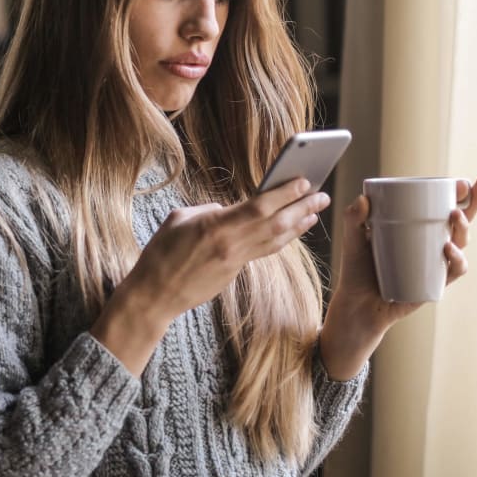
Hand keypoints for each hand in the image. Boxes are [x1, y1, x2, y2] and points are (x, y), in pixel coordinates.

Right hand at [91, 179, 330, 374]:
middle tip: (322, 195)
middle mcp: (232, 245)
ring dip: (298, 225)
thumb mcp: (178, 219)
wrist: (154, 296)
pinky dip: (280, 239)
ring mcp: (235, 262)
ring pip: (275, 241)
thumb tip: (227, 209)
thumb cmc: (160, 254)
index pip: (261, 206)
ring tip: (315, 212)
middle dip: (302, 208)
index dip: (285, 193)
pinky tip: (290, 231)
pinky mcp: (234, 273)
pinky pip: (263, 252)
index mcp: (216, 226)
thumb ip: (208, 210)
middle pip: (276, 224)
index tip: (304, 181)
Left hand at [319, 176, 476, 379]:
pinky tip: (448, 250)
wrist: (356, 306)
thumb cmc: (357, 272)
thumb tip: (363, 199)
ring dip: (464, 227)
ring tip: (454, 216)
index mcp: (414, 228)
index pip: (439, 206)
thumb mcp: (353, 242)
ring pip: (461, 242)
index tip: (461, 181)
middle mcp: (429, 244)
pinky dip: (457, 260)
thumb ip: (353, 219)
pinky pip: (454, 271)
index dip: (456, 192)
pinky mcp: (434, 283)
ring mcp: (434, 264)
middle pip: (459, 220)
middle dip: (475, 202)